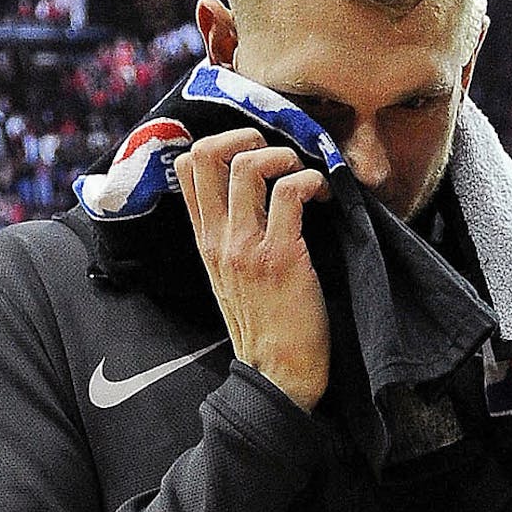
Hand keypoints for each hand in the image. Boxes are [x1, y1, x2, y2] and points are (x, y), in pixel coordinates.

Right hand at [175, 129, 331, 409]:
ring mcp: (246, 247)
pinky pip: (291, 192)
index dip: (218, 141)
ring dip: (283, 155)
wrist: (278, 376)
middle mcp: (218, 239)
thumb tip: (253, 197)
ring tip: (303, 174)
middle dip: (247, 135)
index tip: (252, 148)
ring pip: (249, 165)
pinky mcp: (281, 257)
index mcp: (205, 240)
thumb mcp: (232, 278)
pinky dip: (313, 180)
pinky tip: (325, 196)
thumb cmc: (266, 326)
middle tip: (279, 153)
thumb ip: (231, 238)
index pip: (186, 168)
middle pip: (207, 154)